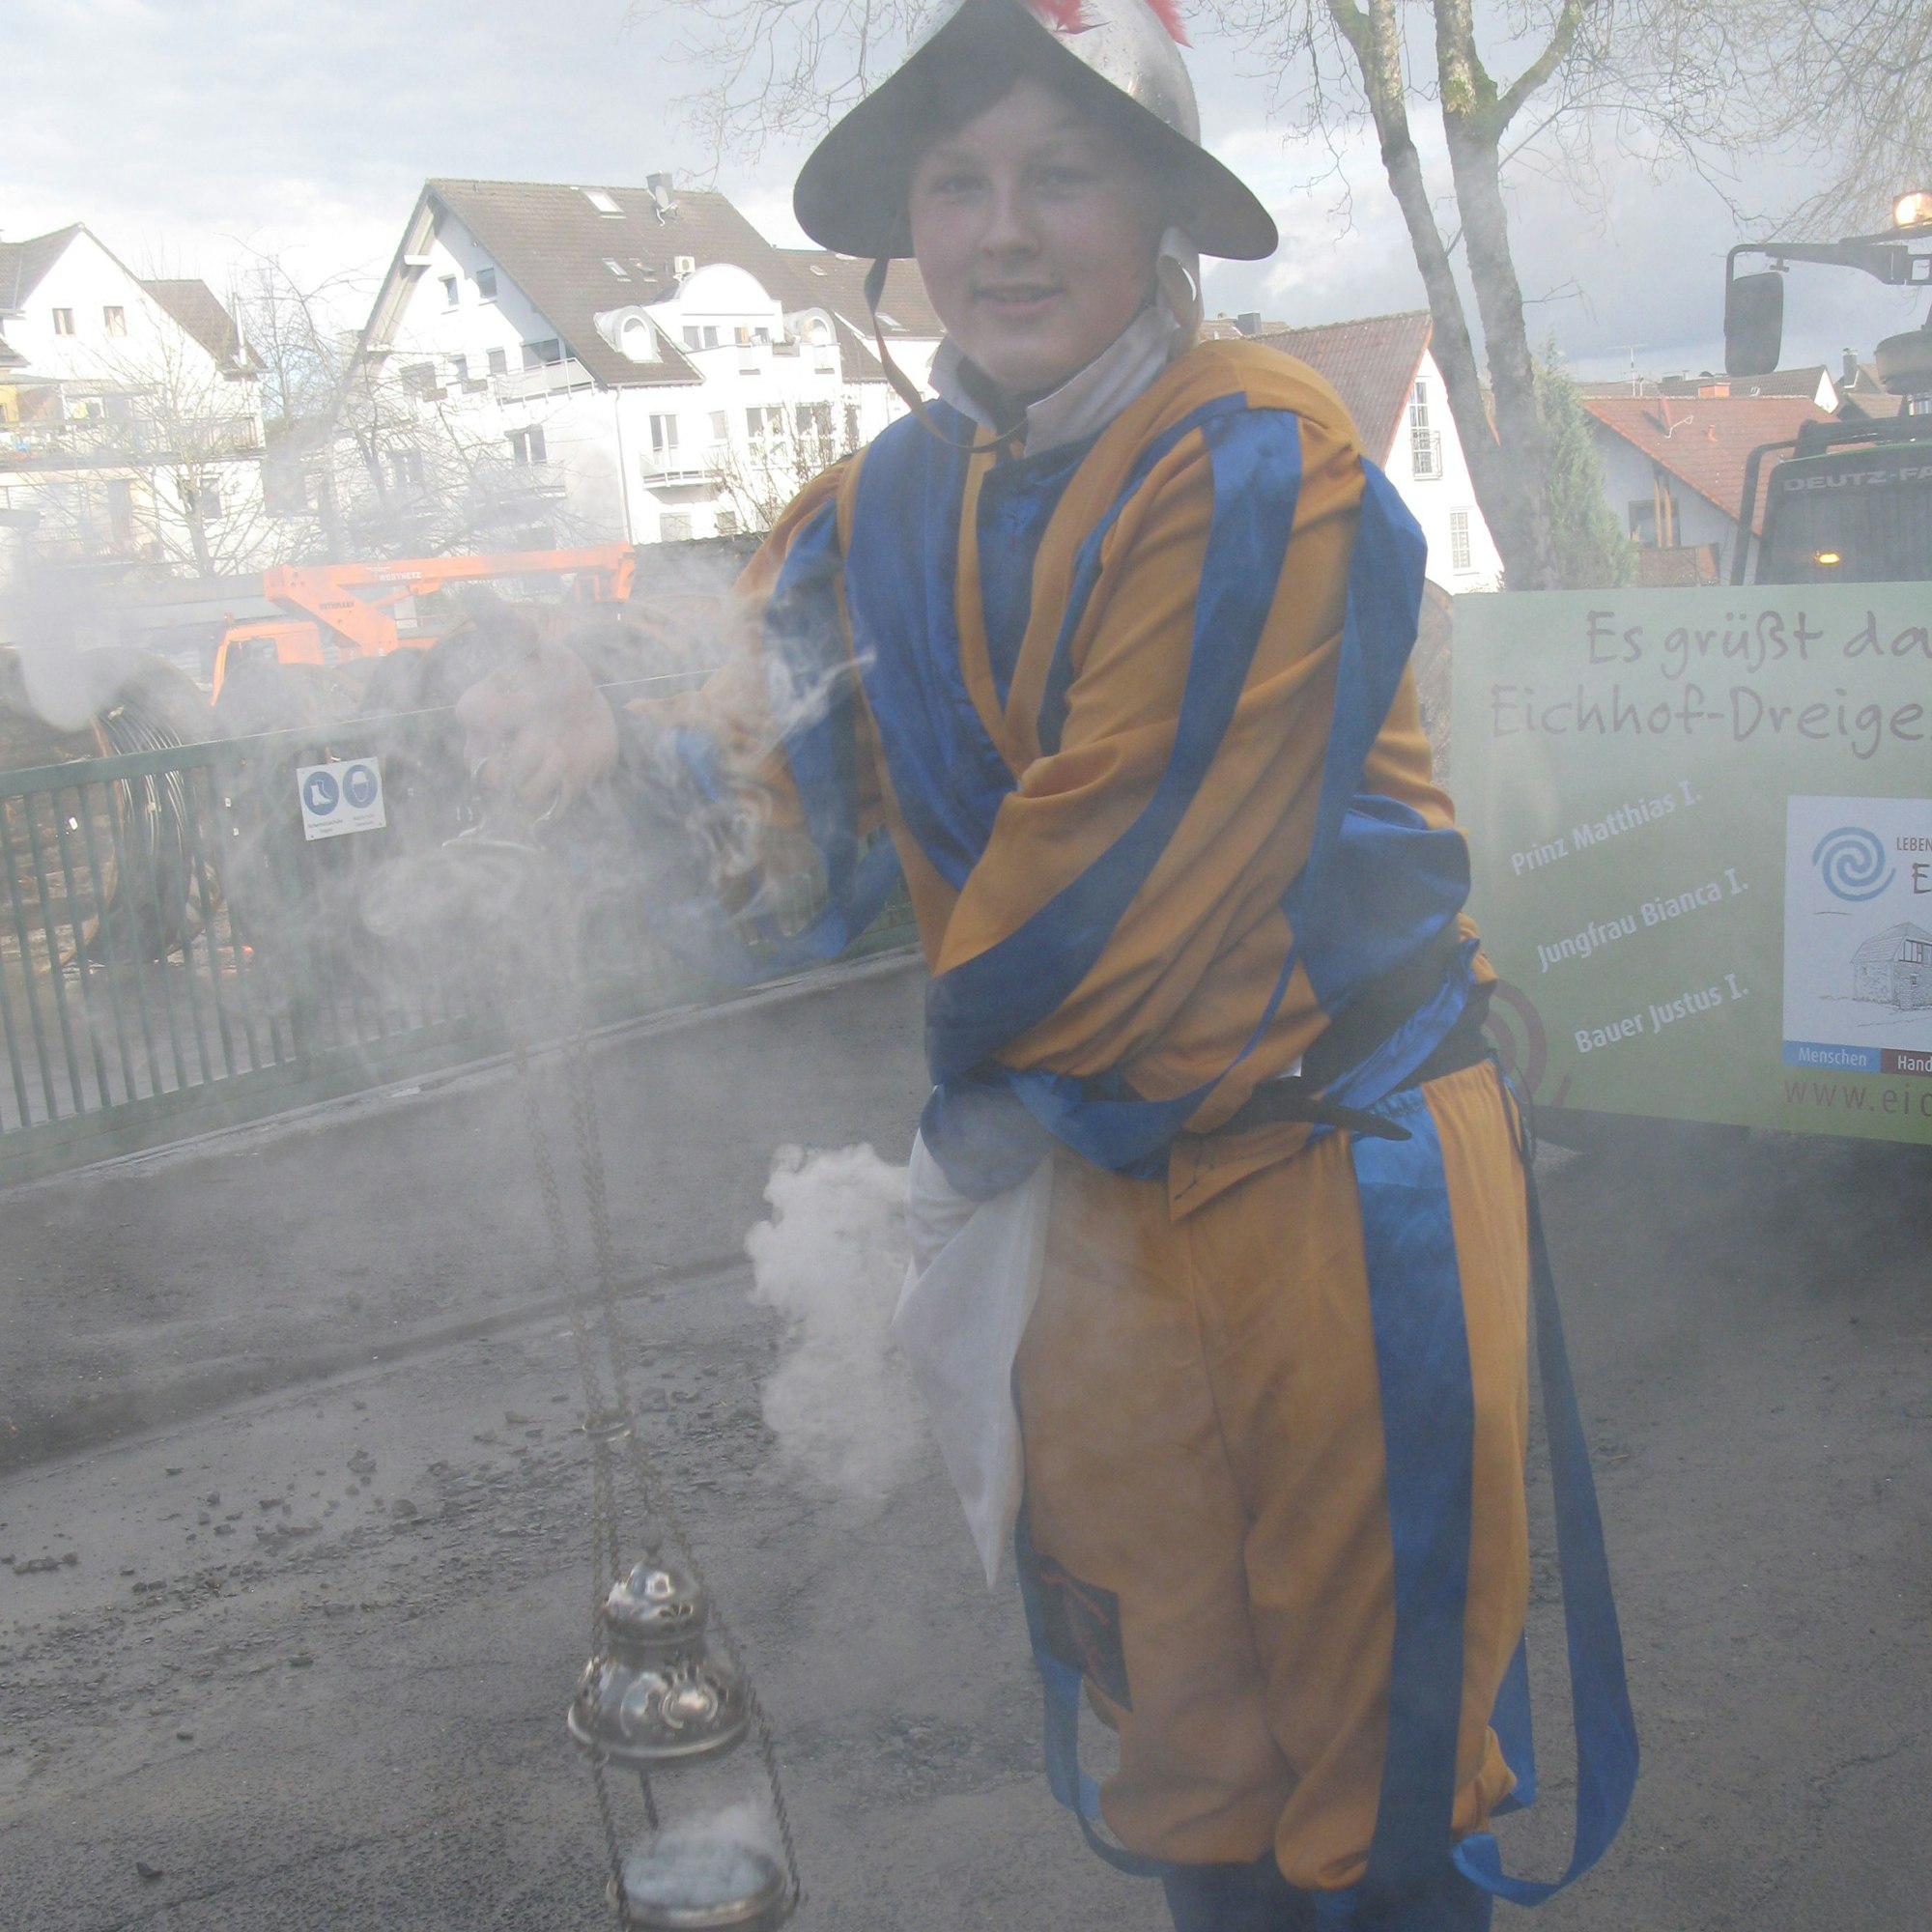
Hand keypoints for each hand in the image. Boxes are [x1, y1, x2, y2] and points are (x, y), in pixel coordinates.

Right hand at [455, 638, 618, 815]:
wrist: (594, 712)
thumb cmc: (558, 677)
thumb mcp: (539, 647)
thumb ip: (507, 625)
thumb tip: (472, 593)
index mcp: (482, 708)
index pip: (469, 713)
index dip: (500, 708)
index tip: (531, 694)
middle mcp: (487, 744)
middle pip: (481, 763)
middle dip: (521, 742)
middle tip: (546, 723)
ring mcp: (509, 772)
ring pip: (503, 785)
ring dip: (537, 762)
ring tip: (557, 743)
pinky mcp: (537, 794)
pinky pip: (532, 802)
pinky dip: (554, 781)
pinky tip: (566, 760)